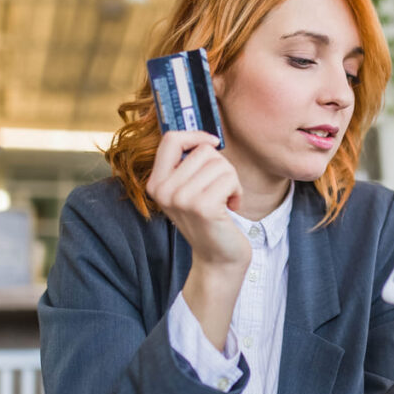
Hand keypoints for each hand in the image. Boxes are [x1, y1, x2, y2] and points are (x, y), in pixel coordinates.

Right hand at [146, 130, 249, 270]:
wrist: (218, 258)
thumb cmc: (209, 219)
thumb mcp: (189, 190)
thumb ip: (189, 164)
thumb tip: (207, 138)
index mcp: (156, 183)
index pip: (170, 139)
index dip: (195, 135)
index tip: (212, 144)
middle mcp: (164, 191)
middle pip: (203, 150)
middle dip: (221, 167)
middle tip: (220, 190)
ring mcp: (181, 199)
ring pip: (219, 164)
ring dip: (231, 181)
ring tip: (225, 200)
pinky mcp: (202, 207)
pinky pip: (230, 179)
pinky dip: (237, 191)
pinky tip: (231, 207)